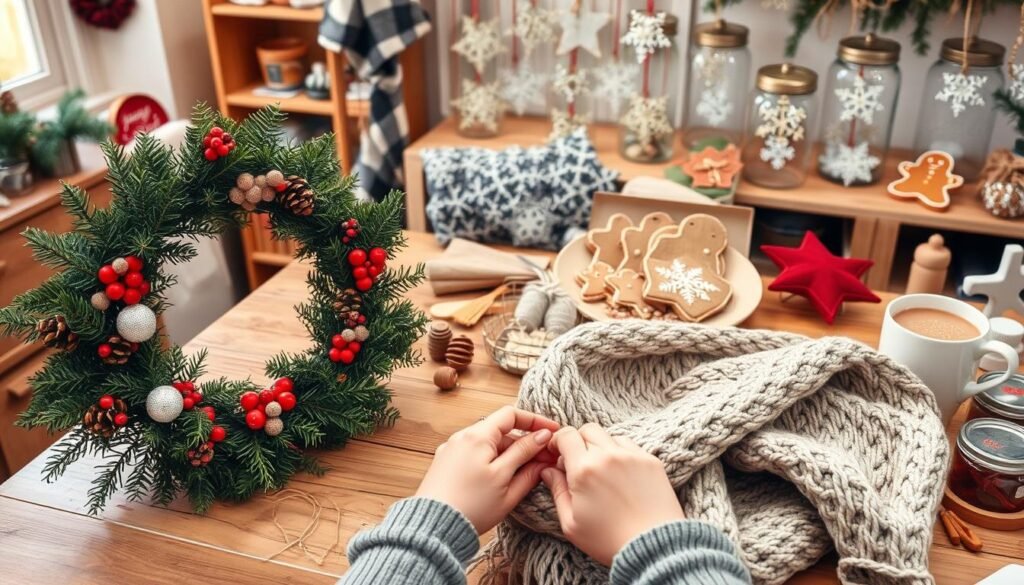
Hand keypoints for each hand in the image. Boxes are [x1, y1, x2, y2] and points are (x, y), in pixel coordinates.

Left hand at [416, 406, 559, 533]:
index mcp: (477, 436)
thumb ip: (526, 456)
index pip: (511, 415)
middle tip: (545, 460)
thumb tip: (542, 438)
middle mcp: (461, 437)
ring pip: (488, 445)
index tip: (552, 431)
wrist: (433, 529)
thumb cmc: (471, 508)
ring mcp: (451, 450)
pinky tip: (502, 479)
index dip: (534, 420)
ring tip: (526, 474)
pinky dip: (492, 461)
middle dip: (524, 443)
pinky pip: (474, 455)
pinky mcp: (445, 464)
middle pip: (500, 431)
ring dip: (509, 454)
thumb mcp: (506, 482)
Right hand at [541, 424, 683, 565]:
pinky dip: (620, 452)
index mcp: (584, 469)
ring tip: (601, 470)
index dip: (558, 441)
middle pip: (587, 430)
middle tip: (577, 462)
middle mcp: (608, 456)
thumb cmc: (609, 540)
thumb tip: (548, 470)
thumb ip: (557, 491)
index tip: (557, 453)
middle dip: (578, 442)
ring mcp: (631, 456)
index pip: (566, 435)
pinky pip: (629, 445)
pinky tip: (619, 473)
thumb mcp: (571, 523)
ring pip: (609, 436)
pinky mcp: (650, 461)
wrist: (653, 547)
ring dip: (600, 446)